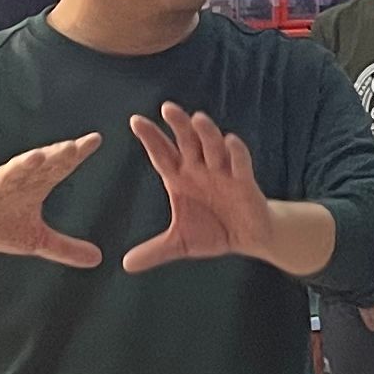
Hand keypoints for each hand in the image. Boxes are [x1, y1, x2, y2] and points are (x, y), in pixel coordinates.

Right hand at [0, 134, 105, 271]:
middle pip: (37, 167)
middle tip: (72, 147)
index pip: (58, 167)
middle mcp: (14, 182)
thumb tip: (98, 258)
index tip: (95, 140)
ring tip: (37, 156)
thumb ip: (65, 248)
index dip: (76, 154)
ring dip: (21, 165)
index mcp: (33, 187)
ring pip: (8, 175)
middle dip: (53, 156)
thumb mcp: (35, 240)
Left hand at [120, 106, 276, 271]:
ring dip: (207, 133)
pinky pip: (240, 164)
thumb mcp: (180, 243)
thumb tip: (125, 265)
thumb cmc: (213, 230)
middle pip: (188, 142)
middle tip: (167, 108)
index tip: (135, 121)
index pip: (163, 154)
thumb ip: (154, 250)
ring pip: (214, 147)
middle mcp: (201, 169)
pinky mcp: (245, 182)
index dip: (151, 138)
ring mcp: (223, 172)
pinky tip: (230, 141)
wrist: (249, 237)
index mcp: (181, 179)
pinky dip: (236, 153)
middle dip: (178, 126)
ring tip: (198, 119)